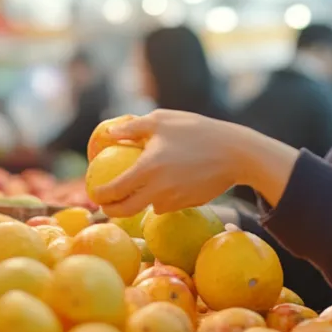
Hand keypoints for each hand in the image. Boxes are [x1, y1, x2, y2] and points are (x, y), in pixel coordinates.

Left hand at [89, 110, 244, 216]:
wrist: (236, 153)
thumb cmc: (198, 131)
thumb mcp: (162, 120)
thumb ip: (132, 127)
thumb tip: (109, 133)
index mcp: (148, 169)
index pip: (114, 190)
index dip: (100, 194)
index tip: (94, 192)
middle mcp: (158, 190)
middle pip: (126, 210)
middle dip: (111, 210)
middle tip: (106, 204)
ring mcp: (174, 201)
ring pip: (148, 207)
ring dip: (140, 201)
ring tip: (136, 190)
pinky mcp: (188, 204)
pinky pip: (168, 204)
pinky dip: (162, 197)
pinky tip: (166, 183)